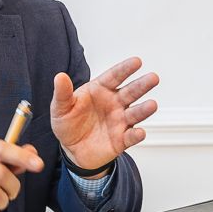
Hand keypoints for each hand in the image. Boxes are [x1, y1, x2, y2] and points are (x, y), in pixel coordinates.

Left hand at [50, 58, 159, 173]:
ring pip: (135, 113)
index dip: (126, 69)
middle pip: (131, 92)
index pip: (115, 76)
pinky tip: (140, 132)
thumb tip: (59, 77)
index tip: (137, 61)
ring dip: (144, 109)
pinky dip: (136, 135)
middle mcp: (114, 103)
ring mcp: (119, 121)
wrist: (71, 150)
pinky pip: (131, 137)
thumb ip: (62, 93)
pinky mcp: (121, 140)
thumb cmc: (68, 124)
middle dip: (142, 85)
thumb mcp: (60, 108)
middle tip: (153, 78)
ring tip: (152, 105)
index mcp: (100, 90)